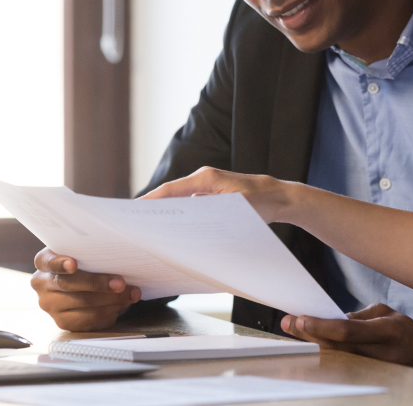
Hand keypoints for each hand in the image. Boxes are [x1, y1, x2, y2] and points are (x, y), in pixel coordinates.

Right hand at [30, 247, 141, 330]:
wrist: (81, 281)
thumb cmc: (85, 262)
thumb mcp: (83, 252)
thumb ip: (90, 252)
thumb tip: (118, 255)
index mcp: (44, 261)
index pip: (48, 261)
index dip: (60, 263)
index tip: (73, 264)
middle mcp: (42, 284)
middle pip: (68, 284)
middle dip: (97, 283)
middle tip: (120, 283)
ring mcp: (50, 305)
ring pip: (81, 303)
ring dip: (110, 299)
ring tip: (130, 294)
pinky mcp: (62, 321)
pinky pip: (86, 319)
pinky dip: (107, 312)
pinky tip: (121, 305)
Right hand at [139, 167, 297, 223]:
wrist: (279, 198)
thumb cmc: (260, 201)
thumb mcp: (236, 207)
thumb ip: (210, 210)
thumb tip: (185, 218)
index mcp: (206, 178)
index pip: (171, 189)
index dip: (151, 200)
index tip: (134, 210)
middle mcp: (203, 181)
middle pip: (172, 195)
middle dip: (154, 209)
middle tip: (137, 225)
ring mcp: (207, 189)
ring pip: (180, 202)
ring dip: (168, 215)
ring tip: (151, 232)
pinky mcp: (213, 197)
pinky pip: (191, 207)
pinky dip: (182, 218)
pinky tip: (177, 234)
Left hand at [280, 304, 412, 380]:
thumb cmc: (404, 331)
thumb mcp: (385, 314)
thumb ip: (358, 317)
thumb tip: (331, 320)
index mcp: (386, 332)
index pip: (347, 330)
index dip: (322, 325)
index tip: (301, 317)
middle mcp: (379, 354)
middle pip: (336, 347)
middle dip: (309, 335)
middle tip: (287, 323)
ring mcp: (373, 371)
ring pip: (335, 361)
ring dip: (311, 349)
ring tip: (291, 337)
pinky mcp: (369, 379)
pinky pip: (341, 369)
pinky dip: (322, 361)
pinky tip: (307, 353)